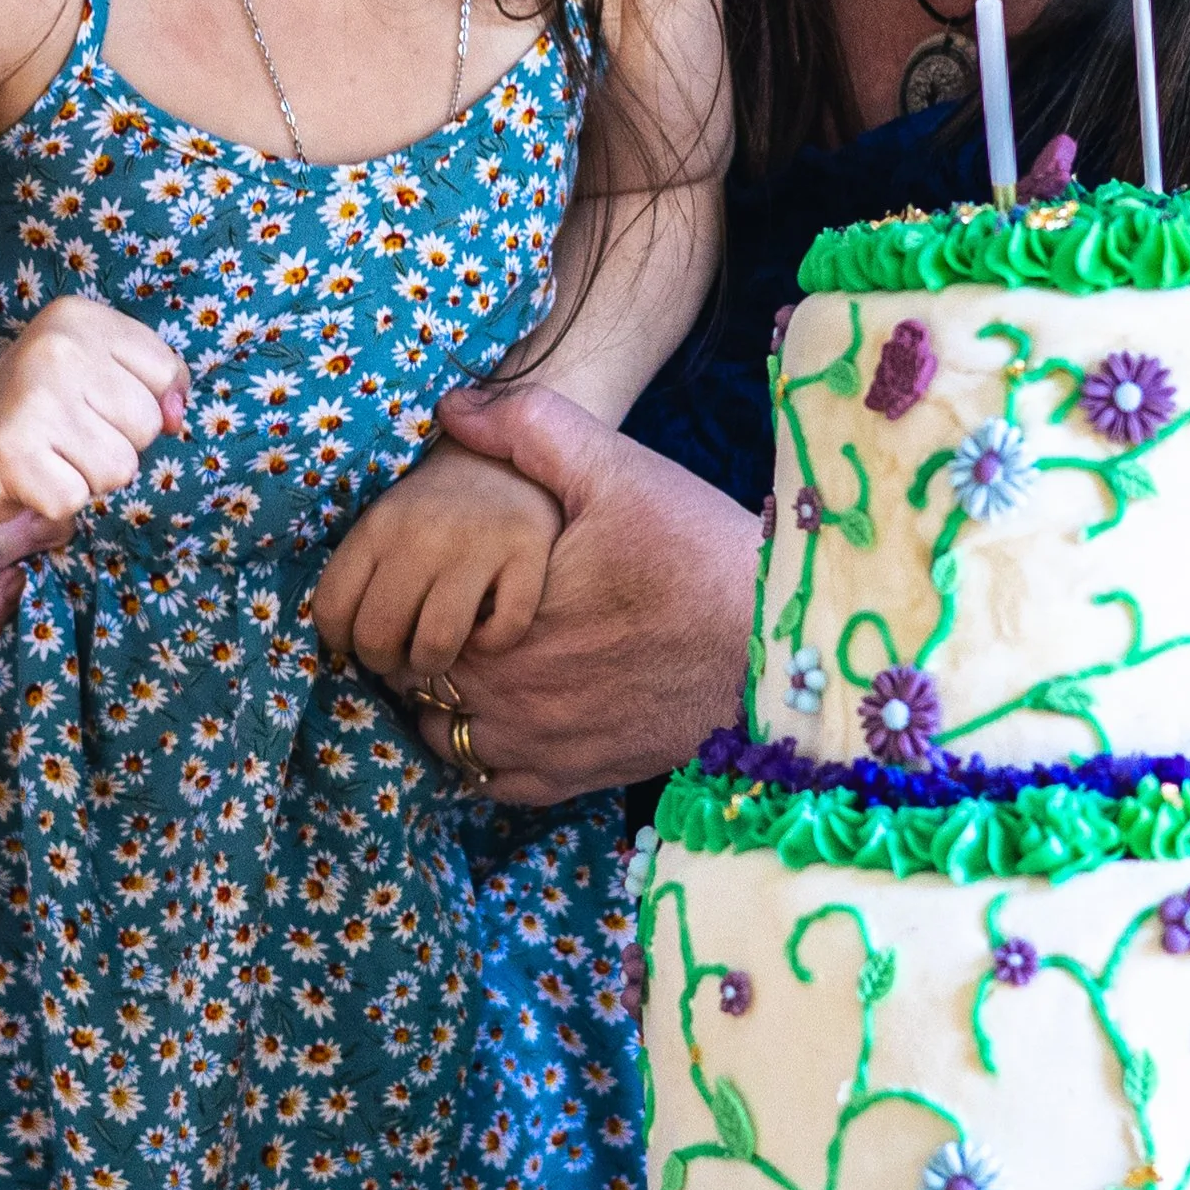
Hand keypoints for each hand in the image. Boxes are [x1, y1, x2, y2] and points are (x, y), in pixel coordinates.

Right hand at [0, 294, 189, 525]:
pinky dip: (57, 501)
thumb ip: (159, 381)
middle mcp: (54, 349)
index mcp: (79, 318)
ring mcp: (30, 401)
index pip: (165, 374)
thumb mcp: (102, 368)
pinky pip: (77, 500)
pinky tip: (29, 477)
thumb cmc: (44, 406)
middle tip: (68, 433)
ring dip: (90, 476)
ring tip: (53, 455)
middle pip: (146, 425)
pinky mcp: (10, 455)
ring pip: (120, 468)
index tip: (96, 400)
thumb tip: (175, 417)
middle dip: (117, 442)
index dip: (144, 402)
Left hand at [313, 445, 563, 691]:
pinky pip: (504, 630)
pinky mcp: (527, 551)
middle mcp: (421, 535)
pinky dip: (494, 643)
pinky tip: (488, 627)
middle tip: (402, 650)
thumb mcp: (385, 525)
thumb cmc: (436, 510)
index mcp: (376, 528)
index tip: (362, 637)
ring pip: (436, 644)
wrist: (505, 459)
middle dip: (385, 663)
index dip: (342, 642)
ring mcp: (476, 544)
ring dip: (434, 663)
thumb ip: (363, 574)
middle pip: (378, 637)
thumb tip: (348, 644)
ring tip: (439, 649)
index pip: (332, 610)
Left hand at [413, 382, 758, 803]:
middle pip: (420, 681)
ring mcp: (544, 746)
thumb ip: (531, 430)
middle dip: (426, 647)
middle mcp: (512, 697)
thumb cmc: (700, 555)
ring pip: (449, 738)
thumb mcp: (619, 471)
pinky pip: (497, 783)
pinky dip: (490, 753)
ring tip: (482, 660)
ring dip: (450, 703)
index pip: (411, 619)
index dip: (417, 593)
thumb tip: (455, 407)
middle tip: (455, 610)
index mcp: (503, 623)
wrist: (779, 645)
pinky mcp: (580, 776)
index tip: (443, 571)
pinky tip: (515, 710)